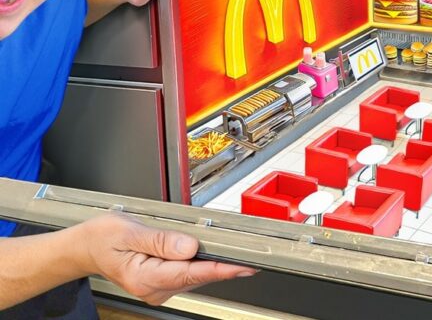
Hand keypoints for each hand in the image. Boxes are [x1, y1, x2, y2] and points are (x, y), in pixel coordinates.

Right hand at [75, 213, 256, 305]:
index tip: (242, 266)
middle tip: (254, 259)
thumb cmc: (104, 237)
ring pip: (194, 276)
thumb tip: (190, 246)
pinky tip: (216, 257)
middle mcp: (154, 288)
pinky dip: (203, 265)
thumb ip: (161, 240)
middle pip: (196, 276)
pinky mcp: (162, 281)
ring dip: (216, 266)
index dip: (219, 269)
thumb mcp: (129, 232)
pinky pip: (188, 273)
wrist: (89, 246)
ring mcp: (158, 287)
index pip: (189, 273)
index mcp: (145, 277)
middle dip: (224, 267)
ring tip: (241, 257)